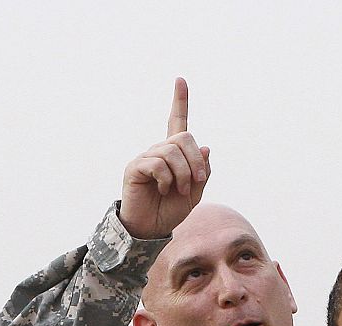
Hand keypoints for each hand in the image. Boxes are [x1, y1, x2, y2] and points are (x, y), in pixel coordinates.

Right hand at [119, 78, 210, 238]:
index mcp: (175, 155)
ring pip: (172, 151)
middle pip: (184, 138)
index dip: (179, 102)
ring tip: (178, 190)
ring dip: (183, 174)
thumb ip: (203, 171)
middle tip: (196, 182)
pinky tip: (163, 189)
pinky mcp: (135, 167)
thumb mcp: (195, 193)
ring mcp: (146, 158)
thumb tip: (205, 146)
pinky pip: (158, 163)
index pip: (177, 123)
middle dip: (196, 161)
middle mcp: (159, 151)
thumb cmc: (170, 211)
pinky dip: (167, 179)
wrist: (151, 229)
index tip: (180, 80)